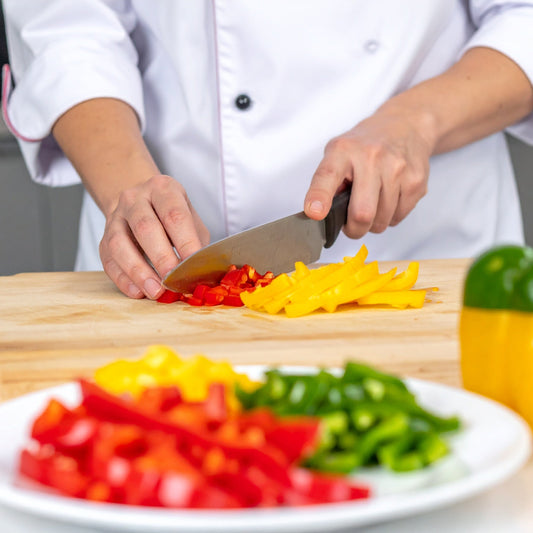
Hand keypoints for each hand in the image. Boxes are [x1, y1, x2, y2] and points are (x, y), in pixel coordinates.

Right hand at [99, 175, 209, 298]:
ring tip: (155, 291)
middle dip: (161, 257)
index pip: (174, 215)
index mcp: (163, 189)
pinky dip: (123, 279)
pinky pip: (108, 261)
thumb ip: (197, 242)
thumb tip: (201, 271)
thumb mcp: (191, 220)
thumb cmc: (173, 216)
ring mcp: (115, 217)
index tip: (193, 266)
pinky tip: (138, 292)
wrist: (141, 203)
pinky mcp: (103, 239)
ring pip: (120, 244)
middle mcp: (135, 198)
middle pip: (145, 227)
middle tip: (173, 280)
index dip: (185, 242)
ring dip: (138, 271)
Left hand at [304, 105, 434, 237]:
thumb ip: (327, 182)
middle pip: (362, 213)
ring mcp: (397, 169)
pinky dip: (390, 217)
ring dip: (373, 223)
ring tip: (372, 204)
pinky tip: (389, 198)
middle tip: (351, 225)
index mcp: (343, 151)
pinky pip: (398, 218)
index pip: (327, 176)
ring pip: (381, 221)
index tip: (314, 212)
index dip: (319, 198)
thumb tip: (322, 212)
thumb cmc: (366, 145)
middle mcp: (371, 157)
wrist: (406, 126)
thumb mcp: (339, 152)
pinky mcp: (416, 182)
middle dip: (354, 229)